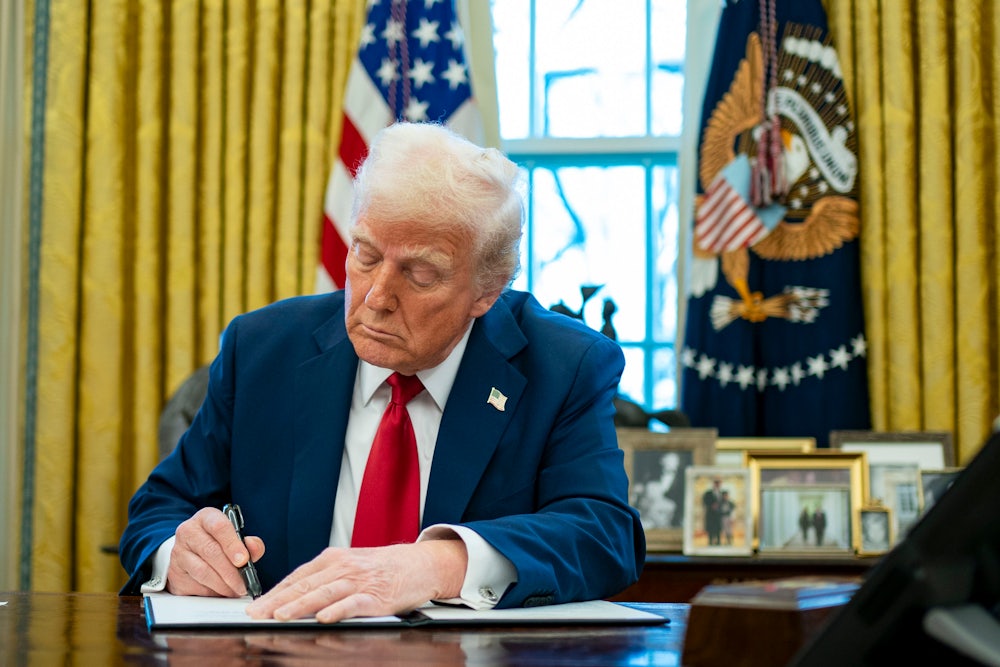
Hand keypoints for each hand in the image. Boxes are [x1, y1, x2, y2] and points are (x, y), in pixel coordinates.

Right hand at [166, 507, 265, 596]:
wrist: (190, 551)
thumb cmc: (218, 542)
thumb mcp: (234, 537)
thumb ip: (249, 543)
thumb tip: (254, 548)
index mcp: (206, 518)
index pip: (219, 526)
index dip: (232, 544)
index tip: (244, 560)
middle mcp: (188, 532)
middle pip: (211, 552)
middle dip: (231, 571)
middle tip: (243, 584)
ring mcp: (178, 553)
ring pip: (202, 571)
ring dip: (222, 585)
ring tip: (235, 590)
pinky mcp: (174, 573)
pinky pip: (195, 586)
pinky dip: (211, 592)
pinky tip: (221, 592)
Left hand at [245, 539, 466, 622]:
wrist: (419, 564)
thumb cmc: (382, 568)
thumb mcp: (350, 565)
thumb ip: (325, 577)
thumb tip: (293, 596)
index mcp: (333, 559)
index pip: (297, 577)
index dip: (274, 592)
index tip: (255, 607)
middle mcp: (343, 567)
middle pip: (305, 585)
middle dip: (278, 601)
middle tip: (257, 615)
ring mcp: (359, 581)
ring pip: (324, 593)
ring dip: (300, 604)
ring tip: (281, 616)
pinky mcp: (376, 596)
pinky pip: (353, 603)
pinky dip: (338, 610)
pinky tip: (324, 618)